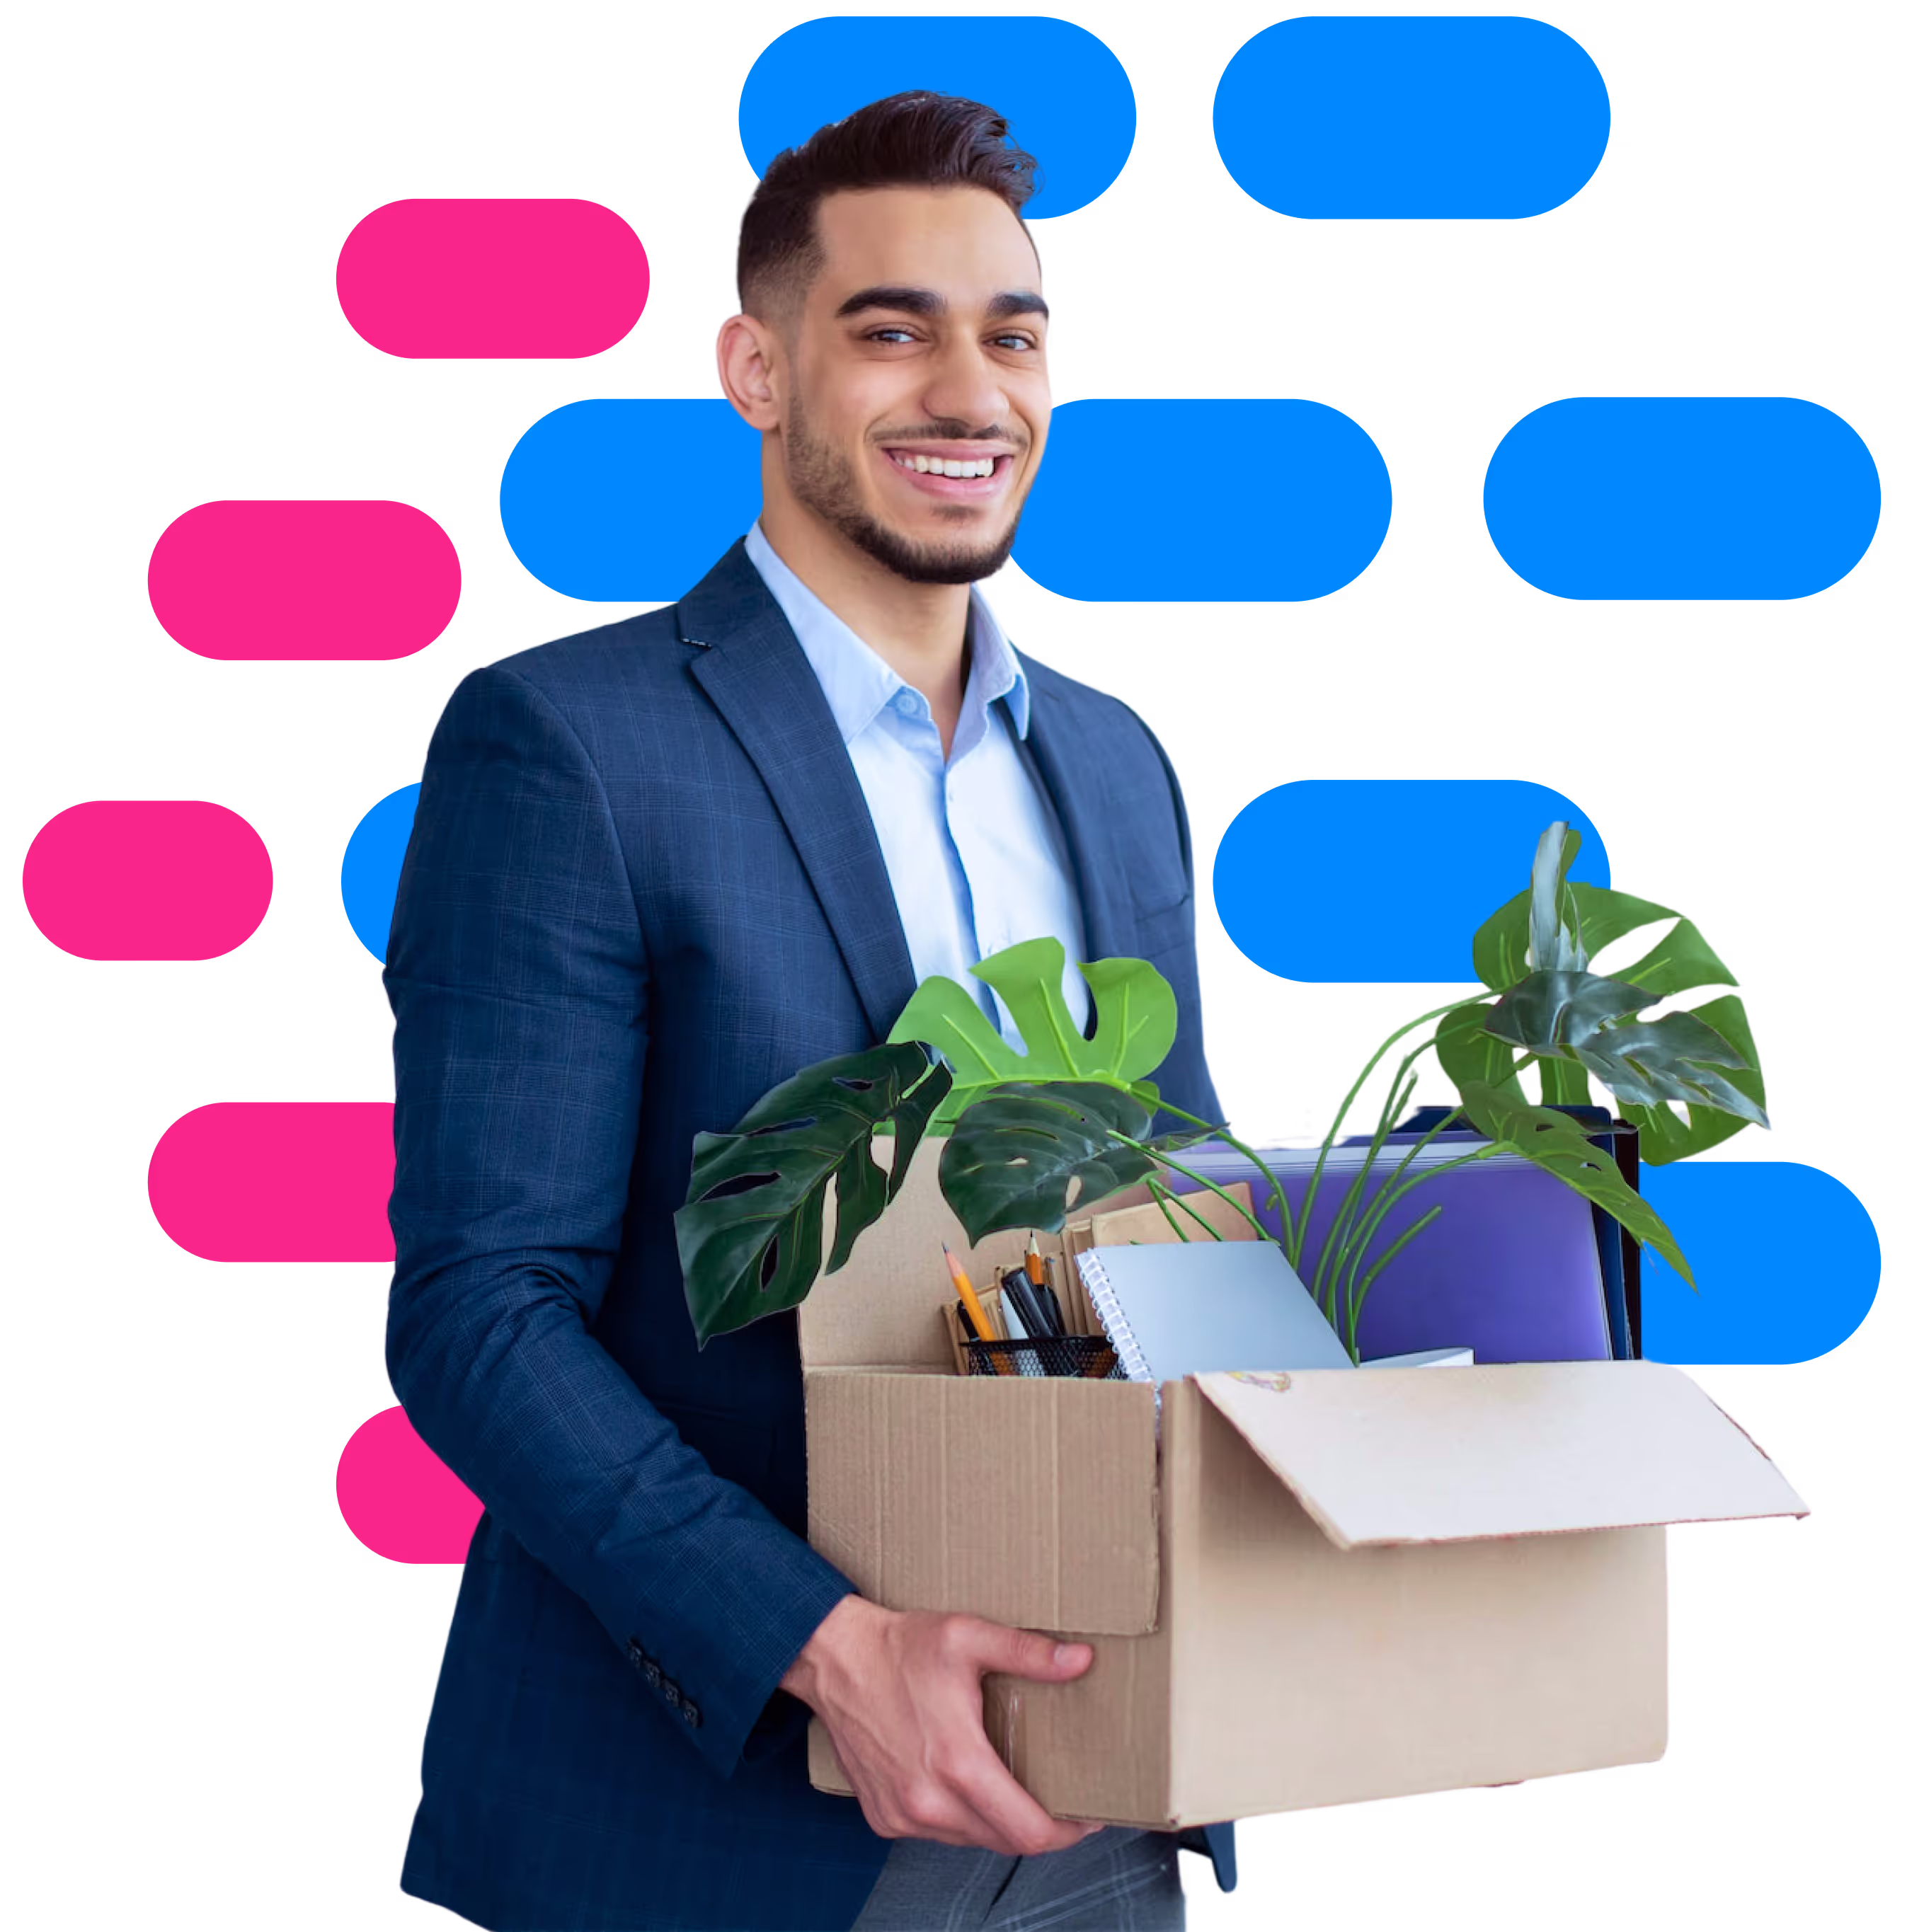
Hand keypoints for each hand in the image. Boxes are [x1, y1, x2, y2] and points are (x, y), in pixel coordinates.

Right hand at [782, 1595, 1106, 1856]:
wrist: (834, 1659)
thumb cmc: (901, 1647)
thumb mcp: (969, 1636)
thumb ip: (1029, 1652)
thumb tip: (1083, 1659)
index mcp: (958, 1764)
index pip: (1028, 1831)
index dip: (1066, 1833)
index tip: (1087, 1817)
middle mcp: (929, 1802)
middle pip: (1004, 1842)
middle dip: (1038, 1828)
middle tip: (1059, 1799)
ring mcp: (903, 1815)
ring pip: (971, 1840)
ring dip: (997, 1823)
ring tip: (1014, 1788)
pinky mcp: (883, 1817)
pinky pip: (936, 1833)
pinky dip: (959, 1819)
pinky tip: (964, 1785)